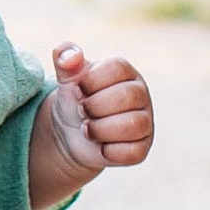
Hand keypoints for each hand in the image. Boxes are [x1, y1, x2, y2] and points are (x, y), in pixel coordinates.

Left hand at [45, 43, 153, 175]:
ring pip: (133, 125)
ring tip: (87, 128)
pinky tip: (99, 146)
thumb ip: (64, 58)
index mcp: (125, 72)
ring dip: (100, 129)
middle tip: (82, 110)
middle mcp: (140, 95)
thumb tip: (70, 56)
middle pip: (127, 96)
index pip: (117, 68)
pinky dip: (109, 151)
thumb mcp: (67, 77)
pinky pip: (132, 152)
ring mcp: (144, 122)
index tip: (80, 88)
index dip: (91, 80)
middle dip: (95, 106)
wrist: (71, 132)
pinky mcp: (141, 148)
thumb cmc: (76, 98)